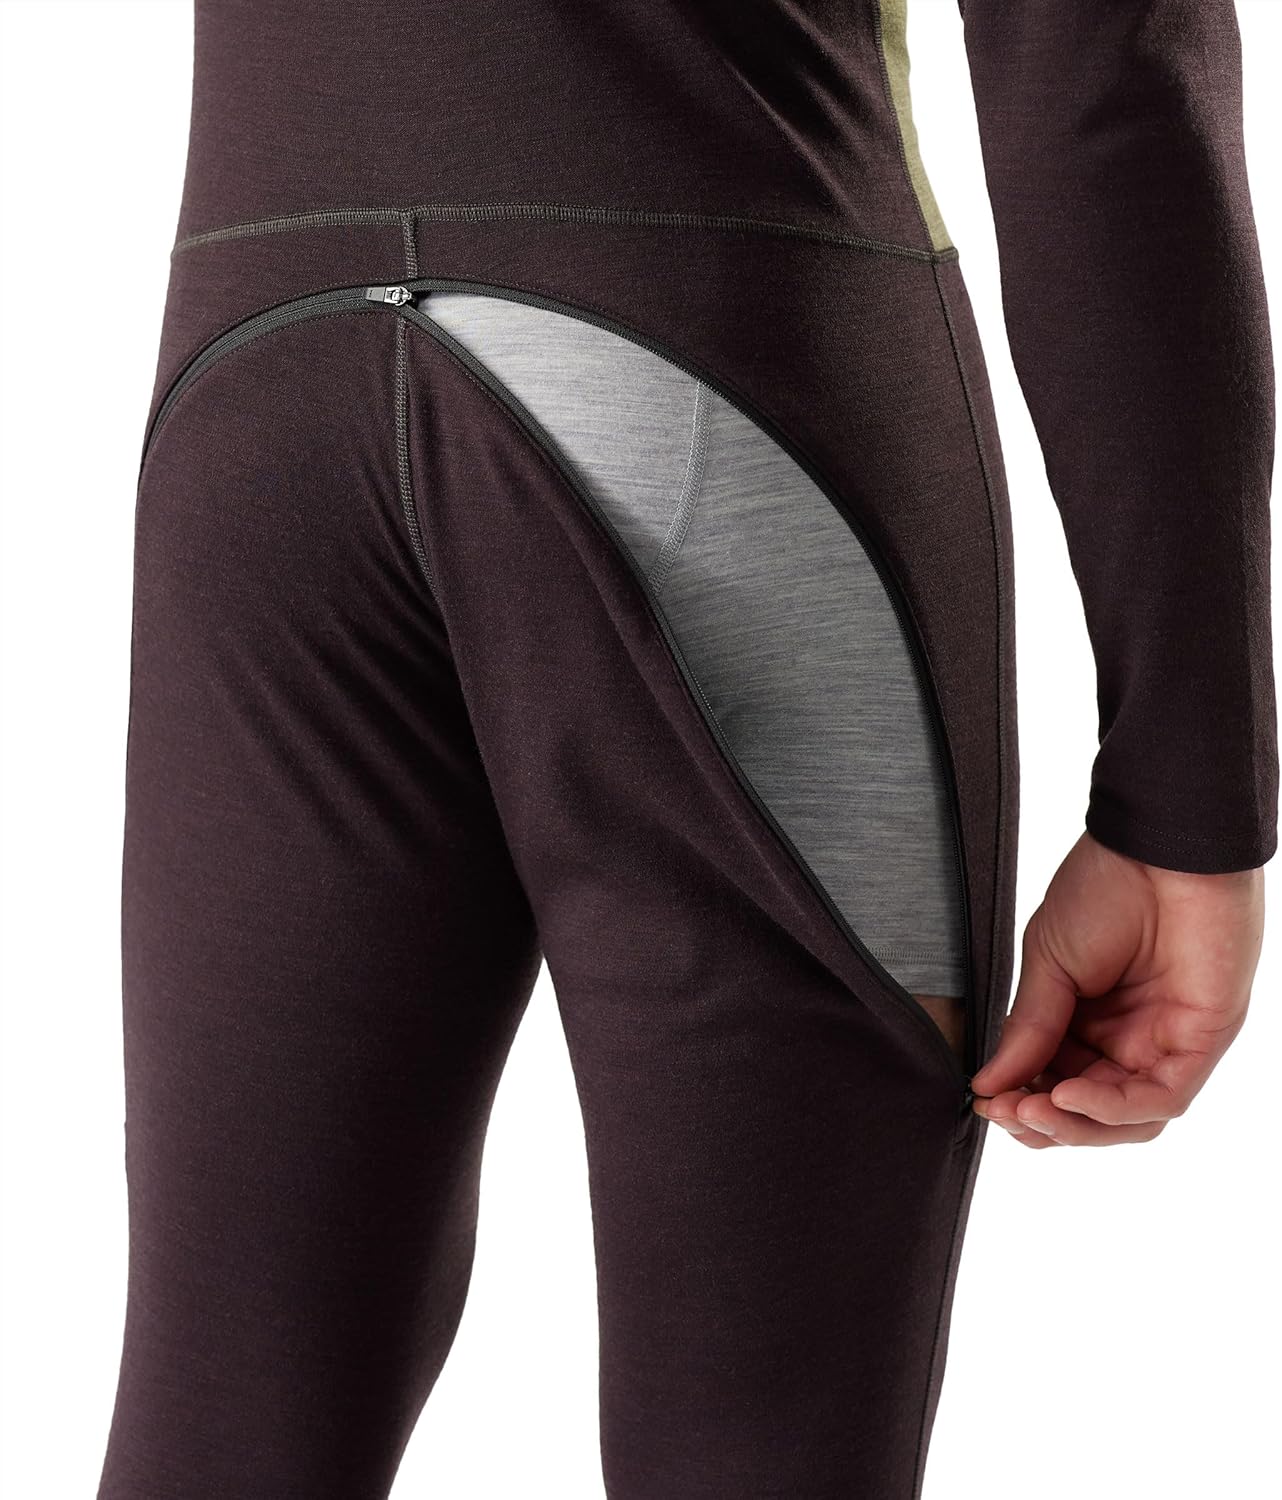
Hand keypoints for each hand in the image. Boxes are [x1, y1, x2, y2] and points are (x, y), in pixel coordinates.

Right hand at [971, 830, 1264, 1146]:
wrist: (1158, 848)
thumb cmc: (1106, 887)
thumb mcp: (1047, 962)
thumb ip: (1027, 1028)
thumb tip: (988, 1083)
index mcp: (1087, 1019)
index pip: (1053, 1081)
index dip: (1018, 1099)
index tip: (983, 1101)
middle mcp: (1128, 1039)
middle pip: (1088, 1113)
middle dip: (1042, 1122)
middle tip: (1002, 1111)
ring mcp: (1165, 1043)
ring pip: (1126, 1120)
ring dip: (1074, 1127)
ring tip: (1029, 1111)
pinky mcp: (1200, 1043)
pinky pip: (1160, 1098)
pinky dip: (1111, 1108)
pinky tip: (1066, 1095)